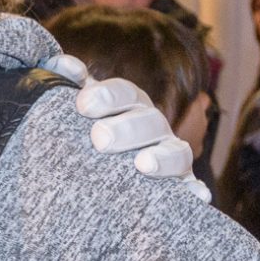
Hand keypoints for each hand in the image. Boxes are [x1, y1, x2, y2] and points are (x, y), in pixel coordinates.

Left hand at [67, 73, 201, 193]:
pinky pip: (191, 186)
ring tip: (142, 164)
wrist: (92, 175)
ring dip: (162, 157)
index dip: (108, 96)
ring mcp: (169, 155)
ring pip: (175, 151)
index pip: (125, 93)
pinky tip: (196, 195)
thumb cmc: (84, 135)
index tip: (83, 105)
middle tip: (99, 138)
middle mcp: (153, 126)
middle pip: (149, 121)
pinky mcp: (179, 184)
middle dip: (126, 128)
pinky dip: (195, 189)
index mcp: (129, 105)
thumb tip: (63, 65)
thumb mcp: (76, 112)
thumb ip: (65, 86)